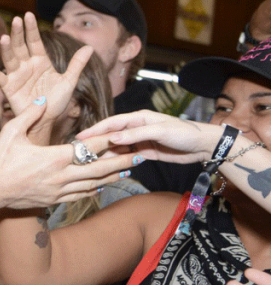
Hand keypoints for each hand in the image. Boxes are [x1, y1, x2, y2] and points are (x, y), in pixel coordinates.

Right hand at [0, 14, 91, 139]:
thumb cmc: (56, 102)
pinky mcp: (9, 88)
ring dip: (6, 49)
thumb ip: (76, 64)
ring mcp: (16, 75)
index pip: (35, 41)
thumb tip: (90, 47)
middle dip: (18, 33)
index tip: (28, 15)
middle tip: (16, 20)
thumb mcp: (69, 82)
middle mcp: (27, 65)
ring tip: (4, 38)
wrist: (46, 121)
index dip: (31, 29)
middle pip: (21, 46)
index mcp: (41, 61)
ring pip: (10, 59)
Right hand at [0, 100, 135, 208]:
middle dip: (122, 162)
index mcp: (54, 158)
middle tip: (140, 156)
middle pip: (99, 169)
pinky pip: (80, 195)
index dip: (109, 141)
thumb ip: (30, 115)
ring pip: (93, 184)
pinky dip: (95, 189)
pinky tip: (103, 185)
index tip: (125, 135)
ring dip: (112, 177)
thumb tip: (44, 100)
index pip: (89, 148)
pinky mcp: (54, 200)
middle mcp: (61, 176)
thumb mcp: (11, 132)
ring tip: (129, 170)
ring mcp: (58, 190)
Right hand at [76, 109, 222, 163]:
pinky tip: (110, 166)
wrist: (204, 146)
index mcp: (139, 118)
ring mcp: (141, 141)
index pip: (112, 123)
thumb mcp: (159, 131)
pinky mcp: (146, 152)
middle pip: (112, 135)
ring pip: (119, 147)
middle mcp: (137, 128)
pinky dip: (119, 160)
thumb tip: (112, 138)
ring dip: (107, 154)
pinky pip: (128, 156)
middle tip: (82, 153)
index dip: (95, 130)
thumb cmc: (184, 133)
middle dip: (98, 143)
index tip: (81, 137)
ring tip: (92, 162)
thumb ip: (135, 134)